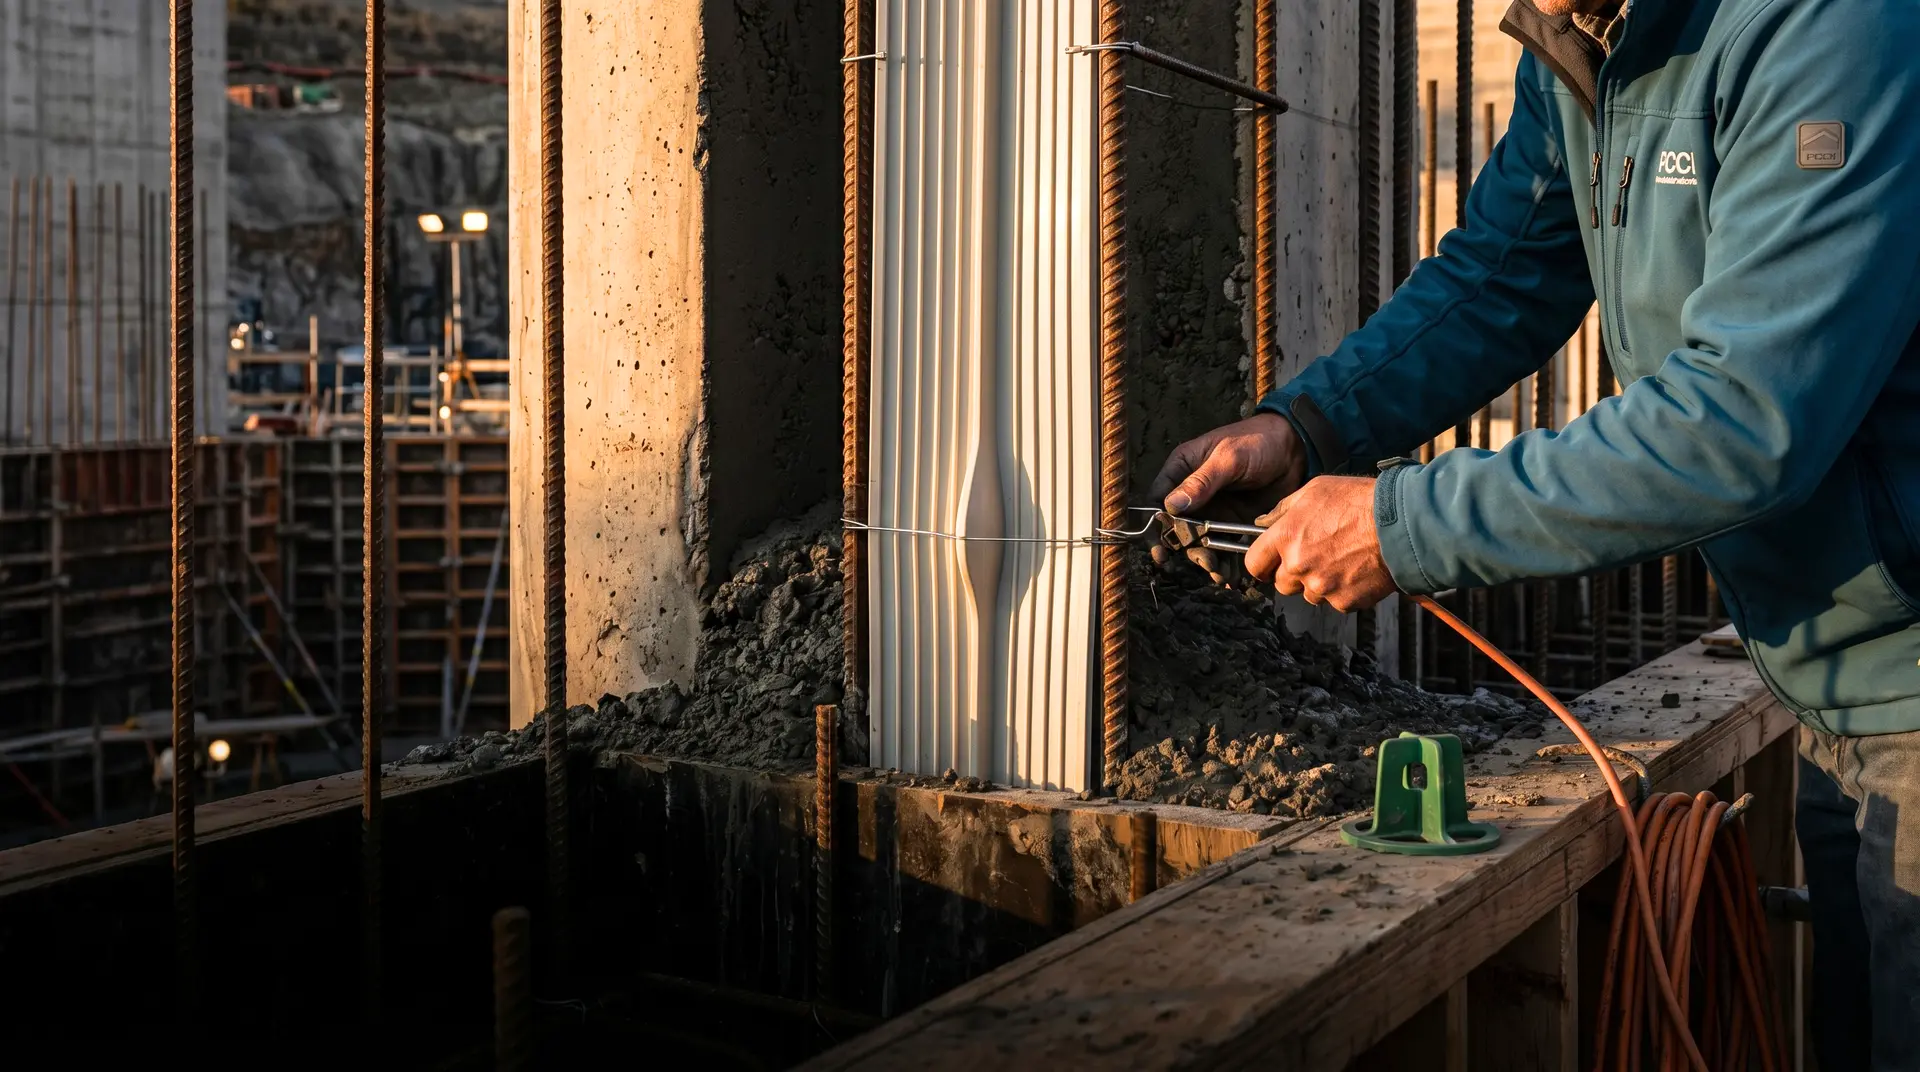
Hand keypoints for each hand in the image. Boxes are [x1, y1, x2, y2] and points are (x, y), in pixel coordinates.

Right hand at [1147, 413, 1307, 581]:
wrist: (1295, 449)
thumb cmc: (1258, 441)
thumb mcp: (1228, 458)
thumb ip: (1201, 482)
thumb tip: (1171, 506)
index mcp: (1183, 469)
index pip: (1158, 500)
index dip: (1156, 526)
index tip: (1163, 548)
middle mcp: (1193, 492)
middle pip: (1178, 527)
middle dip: (1187, 549)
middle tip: (1204, 562)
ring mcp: (1212, 508)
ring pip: (1199, 540)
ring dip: (1207, 559)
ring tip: (1221, 573)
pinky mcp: (1231, 521)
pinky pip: (1222, 544)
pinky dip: (1226, 561)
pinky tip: (1232, 575)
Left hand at [1244, 476, 1397, 612]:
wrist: (1401, 524)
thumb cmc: (1359, 501)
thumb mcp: (1314, 491)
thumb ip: (1283, 510)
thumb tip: (1263, 523)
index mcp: (1286, 538)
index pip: (1254, 564)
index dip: (1261, 564)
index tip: (1268, 564)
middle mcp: (1299, 566)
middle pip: (1281, 584)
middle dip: (1292, 574)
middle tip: (1314, 557)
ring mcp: (1321, 586)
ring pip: (1309, 594)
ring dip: (1319, 582)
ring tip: (1341, 560)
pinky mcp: (1344, 601)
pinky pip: (1335, 601)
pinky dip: (1343, 590)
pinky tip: (1356, 569)